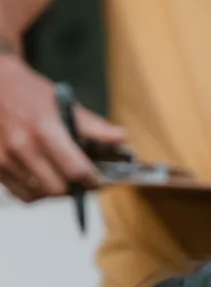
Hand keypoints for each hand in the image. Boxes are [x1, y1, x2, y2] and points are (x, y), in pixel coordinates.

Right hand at [0, 54, 121, 201]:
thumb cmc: (27, 91)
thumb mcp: (63, 102)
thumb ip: (93, 126)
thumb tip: (122, 137)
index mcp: (45, 130)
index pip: (77, 171)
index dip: (93, 181)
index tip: (99, 181)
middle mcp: (23, 146)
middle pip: (58, 189)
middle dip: (75, 188)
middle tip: (82, 182)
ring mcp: (4, 158)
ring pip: (39, 195)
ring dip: (55, 192)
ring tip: (61, 179)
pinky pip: (20, 193)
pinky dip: (35, 192)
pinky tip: (41, 179)